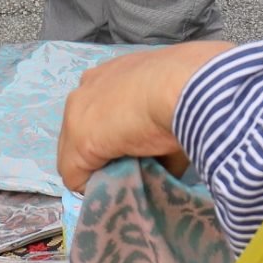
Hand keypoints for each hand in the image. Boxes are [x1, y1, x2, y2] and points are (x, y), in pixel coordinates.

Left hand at [56, 41, 229, 191]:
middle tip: (134, 164)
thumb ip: (159, 131)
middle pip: (85, 130)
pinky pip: (76, 177)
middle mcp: (87, 87)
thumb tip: (166, 165)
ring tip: (128, 178)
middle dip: (105, 151)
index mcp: (112, 74)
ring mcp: (77, 114)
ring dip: (100, 168)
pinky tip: (118, 188)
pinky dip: (95, 187)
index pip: (103, 111)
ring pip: (77, 155)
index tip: (139, 149)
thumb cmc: (186, 89)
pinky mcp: (79, 142)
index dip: (117, 134)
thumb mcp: (173, 105)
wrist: (183, 86)